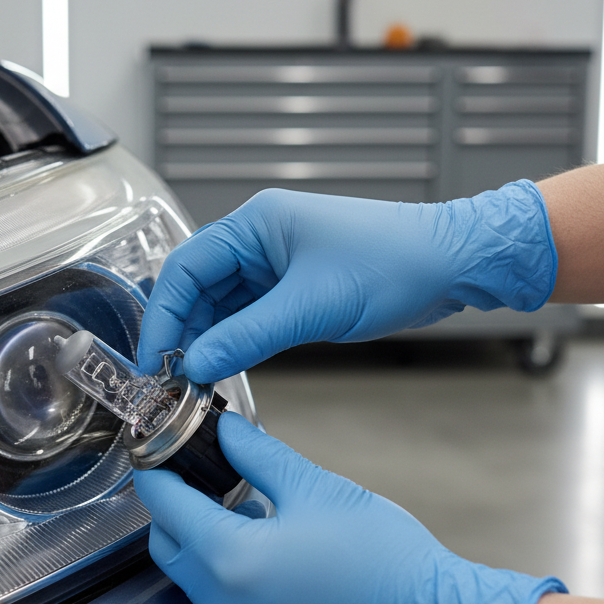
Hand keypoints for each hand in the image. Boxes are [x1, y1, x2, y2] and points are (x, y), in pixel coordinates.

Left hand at [132, 412, 564, 603]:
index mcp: (230, 559)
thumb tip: (227, 431)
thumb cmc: (385, 562)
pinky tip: (274, 568)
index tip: (157, 458)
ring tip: (254, 522)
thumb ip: (258, 455)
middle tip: (206, 484)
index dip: (156, 474)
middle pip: (171, 549)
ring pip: (197, 586)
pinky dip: (233, 588)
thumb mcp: (317, 488)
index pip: (165, 506)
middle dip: (177, 513)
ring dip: (209, 551)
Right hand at [138, 182, 556, 380]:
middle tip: (170, 377)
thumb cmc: (393, 263)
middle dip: (182, 331)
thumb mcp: (312, 306)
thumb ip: (248, 337)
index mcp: (256, 224)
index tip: (152, 359)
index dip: (163, 315)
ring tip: (196, 379)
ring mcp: (276, 262)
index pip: (186, 268)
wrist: (451, 263)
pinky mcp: (293, 285)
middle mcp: (259, 238)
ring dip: (208, 339)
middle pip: (197, 287)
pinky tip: (226, 365)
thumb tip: (196, 364)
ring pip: (221, 304)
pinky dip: (235, 340)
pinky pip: (248, 313)